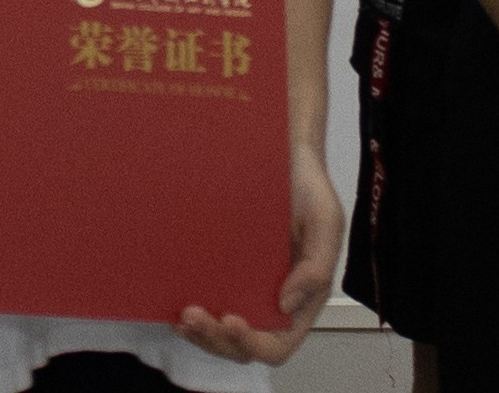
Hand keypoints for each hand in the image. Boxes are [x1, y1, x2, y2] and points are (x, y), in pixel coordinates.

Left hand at [170, 133, 344, 364]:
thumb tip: (285, 305)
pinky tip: (172, 302)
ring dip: (200, 333)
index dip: (254, 342)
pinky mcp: (219, 269)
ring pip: (219, 332)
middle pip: (242, 345)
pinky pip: (205, 302)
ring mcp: (243, 288)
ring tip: (182, 316)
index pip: (278, 342)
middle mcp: (270, 300)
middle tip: (193, 315)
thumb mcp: (326, 221)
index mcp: (300, 298)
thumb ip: (318, 266)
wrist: (279, 152)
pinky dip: (189, 314)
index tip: (233, 318)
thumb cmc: (307, 186)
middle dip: (217, 339)